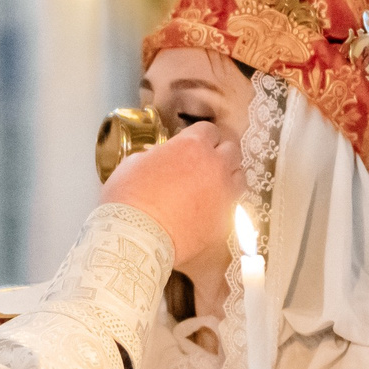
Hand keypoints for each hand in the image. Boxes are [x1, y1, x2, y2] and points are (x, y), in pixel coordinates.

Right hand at [101, 122, 240, 274]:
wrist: (137, 238)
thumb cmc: (129, 196)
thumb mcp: (135, 163)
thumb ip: (157, 154)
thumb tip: (161, 156)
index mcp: (193, 146)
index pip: (209, 130)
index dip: (200, 136)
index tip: (192, 144)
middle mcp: (215, 166)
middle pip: (231, 150)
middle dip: (219, 153)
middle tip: (204, 162)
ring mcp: (224, 194)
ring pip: (239, 176)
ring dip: (228, 176)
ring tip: (212, 184)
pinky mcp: (225, 220)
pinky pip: (232, 205)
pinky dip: (223, 203)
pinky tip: (208, 208)